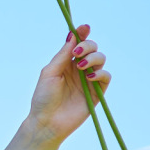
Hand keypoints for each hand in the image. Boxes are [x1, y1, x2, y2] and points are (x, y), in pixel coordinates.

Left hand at [27, 24, 111, 143]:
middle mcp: (78, 69)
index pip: (77, 43)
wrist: (47, 122)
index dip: (82, 33)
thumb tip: (72, 36)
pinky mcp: (97, 93)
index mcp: (65, 62)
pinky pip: (106, 77)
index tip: (84, 27)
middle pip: (92, 48)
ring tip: (81, 67)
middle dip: (88, 45)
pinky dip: (100, 73)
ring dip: (93, 58)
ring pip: (101, 59)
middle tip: (77, 53)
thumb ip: (62, 55)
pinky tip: (89, 77)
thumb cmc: (43, 98)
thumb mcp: (50, 72)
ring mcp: (88, 80)